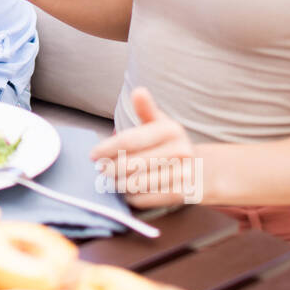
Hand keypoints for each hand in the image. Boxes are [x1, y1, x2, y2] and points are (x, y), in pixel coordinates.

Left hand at [89, 88, 198, 208]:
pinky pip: (146, 199)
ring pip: (136, 183)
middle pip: (130, 164)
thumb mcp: (158, 123)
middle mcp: (180, 150)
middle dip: (110, 169)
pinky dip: (132, 198)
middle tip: (102, 171)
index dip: (107, 149)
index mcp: (171, 129)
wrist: (196, 169)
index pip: (129, 140)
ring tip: (113, 181)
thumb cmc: (167, 143)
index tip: (93, 156)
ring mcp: (183, 174)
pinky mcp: (181, 194)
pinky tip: (128, 192)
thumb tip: (138, 91)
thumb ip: (145, 109)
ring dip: (119, 185)